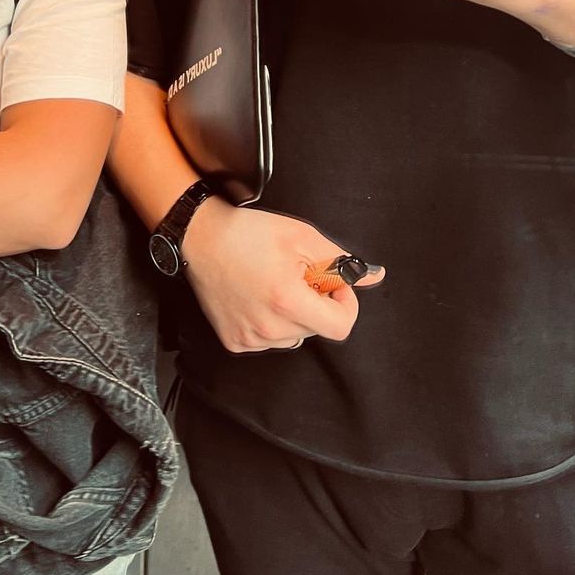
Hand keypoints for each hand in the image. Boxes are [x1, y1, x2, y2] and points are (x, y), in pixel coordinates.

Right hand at [180, 196, 384, 352]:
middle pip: (318, 329)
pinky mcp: (235, 342)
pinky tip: (258, 296)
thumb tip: (373, 276)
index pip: (341, 327)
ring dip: (295, 314)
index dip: (345, 303)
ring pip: (295, 336)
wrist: (201, 238)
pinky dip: (273, 322)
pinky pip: (271, 339)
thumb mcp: (302, 236)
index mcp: (288, 302)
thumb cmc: (249, 233)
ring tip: (274, 284)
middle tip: (298, 274)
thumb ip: (340, 260)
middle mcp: (269, 328)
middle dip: (317, 303)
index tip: (333, 284)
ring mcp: (250, 339)